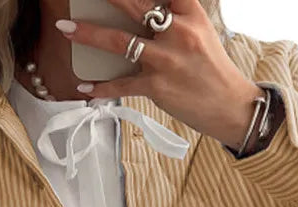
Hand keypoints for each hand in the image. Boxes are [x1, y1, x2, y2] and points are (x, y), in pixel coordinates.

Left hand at [55, 0, 264, 150]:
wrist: (230, 106)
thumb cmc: (212, 70)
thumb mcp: (200, 32)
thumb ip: (174, 17)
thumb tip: (143, 15)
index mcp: (190, 13)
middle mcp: (178, 32)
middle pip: (134, 4)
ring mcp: (166, 60)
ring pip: (119, 41)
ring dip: (89, 34)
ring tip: (66, 29)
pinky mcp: (157, 87)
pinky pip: (122, 85)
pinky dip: (101, 88)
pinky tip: (84, 88)